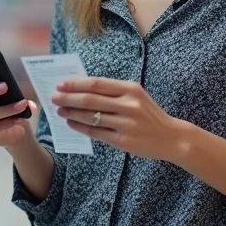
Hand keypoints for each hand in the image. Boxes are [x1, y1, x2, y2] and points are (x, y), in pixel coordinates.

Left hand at [53, 77, 184, 160]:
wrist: (171, 137)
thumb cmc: (148, 114)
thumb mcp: (136, 96)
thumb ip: (112, 92)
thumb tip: (80, 89)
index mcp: (131, 89)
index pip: (96, 84)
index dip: (76, 84)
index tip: (60, 84)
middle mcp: (129, 105)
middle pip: (90, 99)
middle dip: (68, 98)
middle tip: (54, 98)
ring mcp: (126, 124)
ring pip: (91, 117)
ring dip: (71, 113)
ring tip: (59, 111)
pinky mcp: (123, 141)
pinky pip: (96, 133)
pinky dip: (80, 127)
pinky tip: (71, 123)